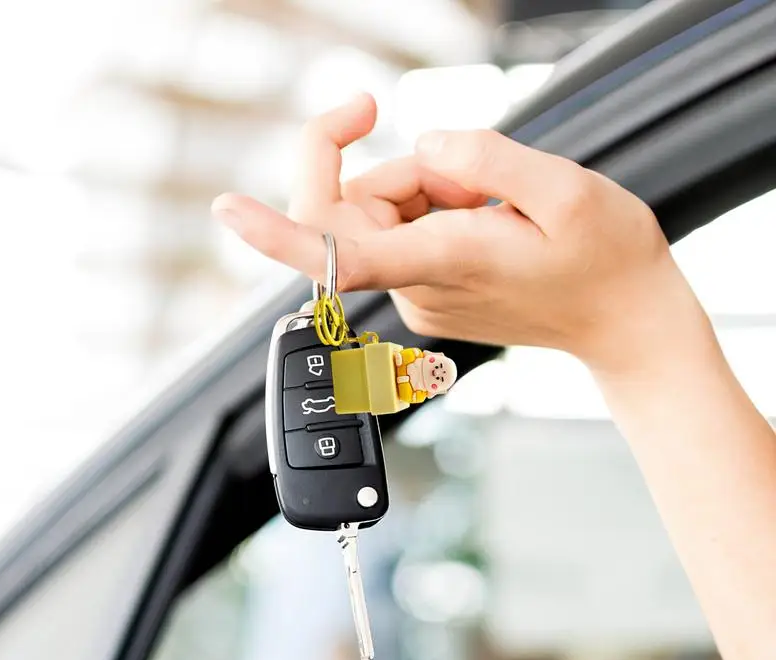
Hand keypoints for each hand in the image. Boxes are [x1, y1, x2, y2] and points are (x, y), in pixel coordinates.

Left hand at [212, 94, 701, 374]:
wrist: (623, 322)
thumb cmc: (606, 261)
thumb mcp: (568, 188)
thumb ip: (484, 159)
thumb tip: (424, 146)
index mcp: (445, 262)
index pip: (340, 253)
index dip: (277, 232)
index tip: (227, 210)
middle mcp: (417, 287)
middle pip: (355, 208)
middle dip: (402, 170)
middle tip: (477, 178)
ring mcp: (418, 295)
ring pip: (379, 216)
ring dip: (427, 189)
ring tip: (494, 207)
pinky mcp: (424, 294)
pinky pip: (399, 233)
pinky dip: (433, 210)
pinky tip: (484, 224)